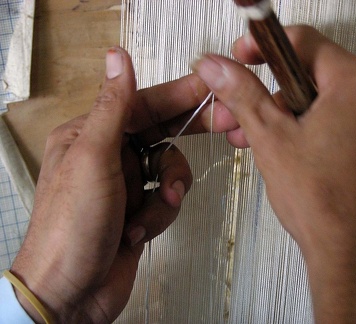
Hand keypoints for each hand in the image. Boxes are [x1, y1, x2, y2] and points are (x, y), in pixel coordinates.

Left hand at [10, 47, 202, 321]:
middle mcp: (109, 155)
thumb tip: (117, 57)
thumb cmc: (72, 225)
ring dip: (168, 188)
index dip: (180, 94)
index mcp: (91, 134)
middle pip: (161, 132)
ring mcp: (125, 185)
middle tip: (225, 125)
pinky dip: (157, 216)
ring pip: (168, 169)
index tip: (211, 86)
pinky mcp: (138, 211)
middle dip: (189, 134)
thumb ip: (112, 107)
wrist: (71, 293)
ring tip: (158, 203)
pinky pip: (165, 200)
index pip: (143, 104)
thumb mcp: (93, 158)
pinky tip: (135, 232)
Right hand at [192, 26, 355, 321]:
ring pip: (325, 100)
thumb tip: (218, 68)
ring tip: (261, 139)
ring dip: (287, 114)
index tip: (240, 57)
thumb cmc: (323, 203)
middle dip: (270, 92)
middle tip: (244, 112)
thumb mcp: (270, 138)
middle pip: (311, 73)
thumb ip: (242, 94)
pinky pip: (343, 122)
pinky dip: (313, 129)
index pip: (301, 42)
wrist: (354, 256)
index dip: (262, 47)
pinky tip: (292, 151)